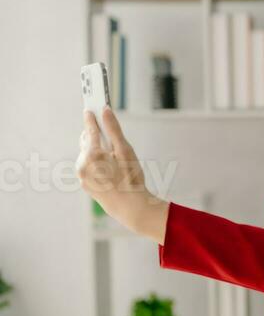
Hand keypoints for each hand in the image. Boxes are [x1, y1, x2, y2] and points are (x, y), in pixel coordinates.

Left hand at [76, 107, 167, 240]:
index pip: (90, 130)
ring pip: (86, 154)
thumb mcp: (125, 151)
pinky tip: (109, 167)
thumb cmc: (131, 179)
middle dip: (95, 135)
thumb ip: (114, 129)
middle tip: (105, 130)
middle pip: (86, 141)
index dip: (91, 117)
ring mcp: (82, 175)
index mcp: (92, 154)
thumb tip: (106, 111)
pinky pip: (87, 166)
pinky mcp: (84, 183)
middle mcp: (82, 164)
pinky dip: (96, 162)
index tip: (90, 108)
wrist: (130, 207)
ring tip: (112, 154)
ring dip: (96, 150)